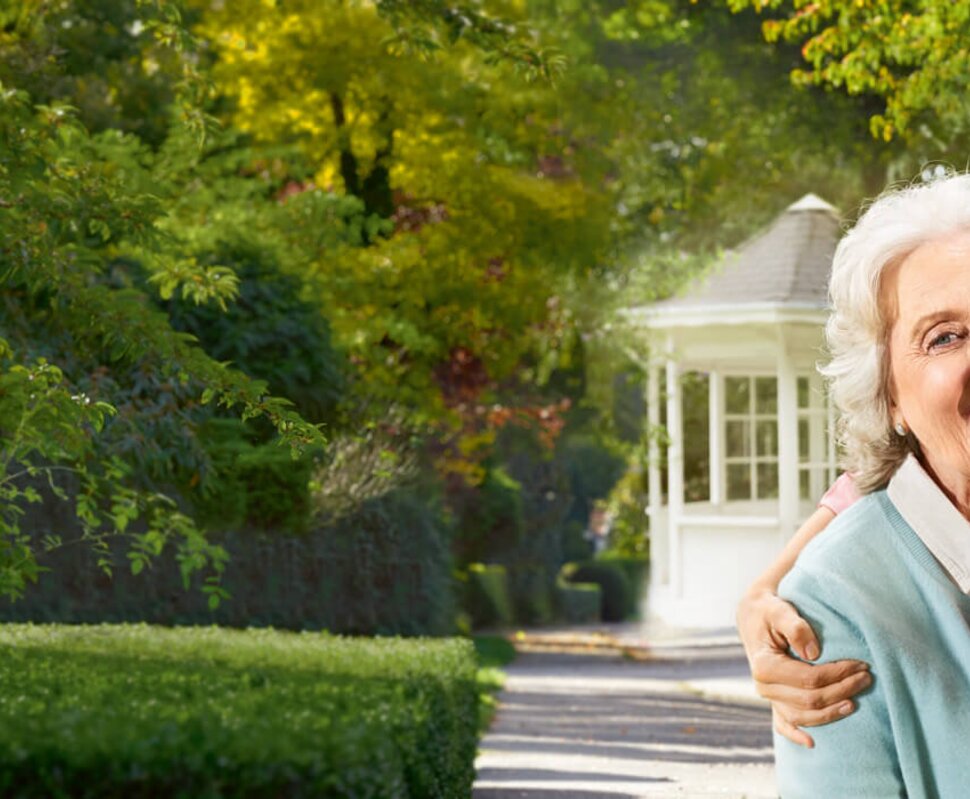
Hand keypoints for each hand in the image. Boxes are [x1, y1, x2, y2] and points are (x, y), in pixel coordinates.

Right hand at [737, 586, 870, 747]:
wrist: (754, 616)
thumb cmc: (769, 611)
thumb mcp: (780, 610)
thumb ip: (796, 627)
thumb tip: (814, 654)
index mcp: (764, 666)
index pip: (810, 679)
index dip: (838, 675)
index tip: (860, 664)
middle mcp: (764, 686)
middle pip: (811, 700)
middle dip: (843, 690)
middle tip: (866, 678)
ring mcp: (768, 697)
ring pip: (803, 716)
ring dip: (832, 712)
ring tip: (856, 702)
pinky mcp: (773, 700)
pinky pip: (783, 724)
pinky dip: (796, 735)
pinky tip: (812, 743)